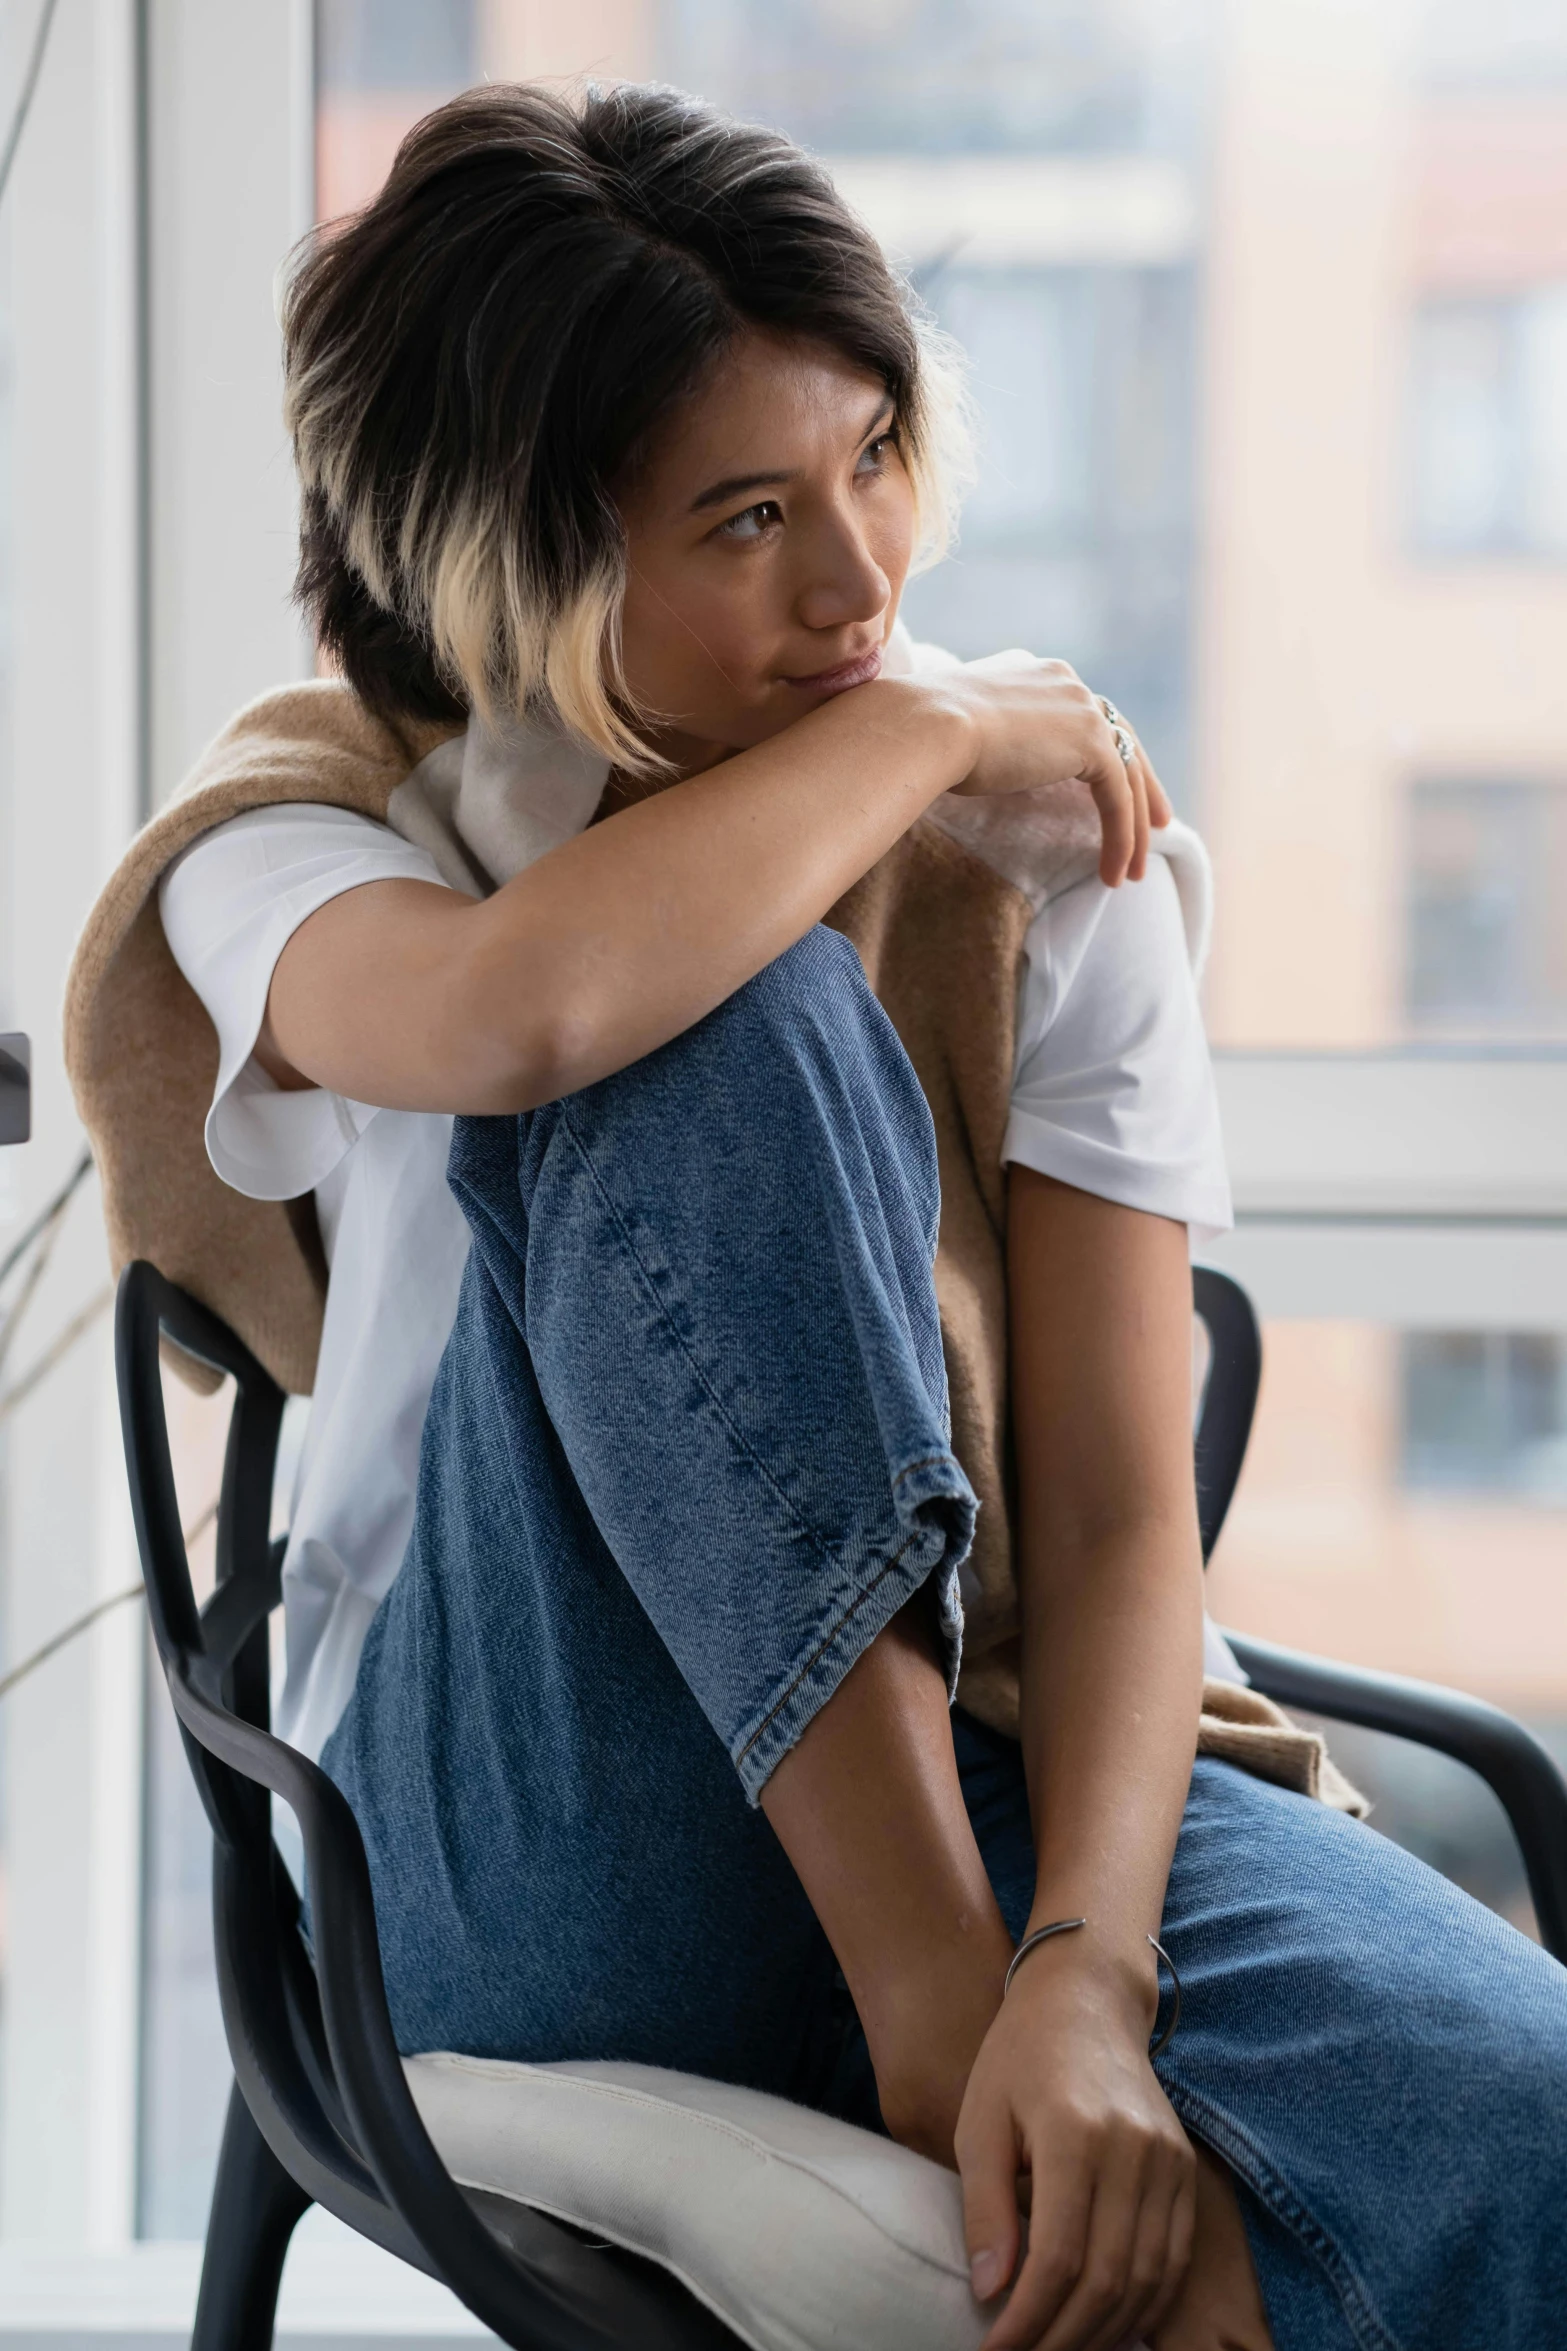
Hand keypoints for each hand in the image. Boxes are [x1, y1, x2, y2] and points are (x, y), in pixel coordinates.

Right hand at [941, 652, 1172, 887]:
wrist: (928, 726)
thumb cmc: (923, 737)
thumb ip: (990, 743)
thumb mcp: (962, 734)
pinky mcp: (1092, 742)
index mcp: (1036, 674)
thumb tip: (983, 768)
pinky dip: (1120, 838)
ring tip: (1135, 871)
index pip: (1084, 714)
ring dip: (1134, 827)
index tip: (1112, 784)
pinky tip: (1114, 875)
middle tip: (1157, 823)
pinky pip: (1118, 798)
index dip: (1104, 752)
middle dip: (1142, 785)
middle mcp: (1066, 682)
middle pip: (1120, 736)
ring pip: (1126, 774)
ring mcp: (1082, 707)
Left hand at [956, 1935, 1195, 2350]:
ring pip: (1147, 2280)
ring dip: (1103, 2332)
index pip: (1060, 2258)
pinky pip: (1174, 2260)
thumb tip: (992, 2293)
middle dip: (1062, 2338)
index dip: (1027, 2320)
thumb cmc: (1019, 2057)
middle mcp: (1134, 2150)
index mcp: (1076, 2133)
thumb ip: (986, 2208)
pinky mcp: (1186, 2168)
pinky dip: (1143, 2305)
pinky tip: (1105, 2325)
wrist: (1086, 1999)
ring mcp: (1169, 2160)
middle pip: (1108, 2280)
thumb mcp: (980, 2120)